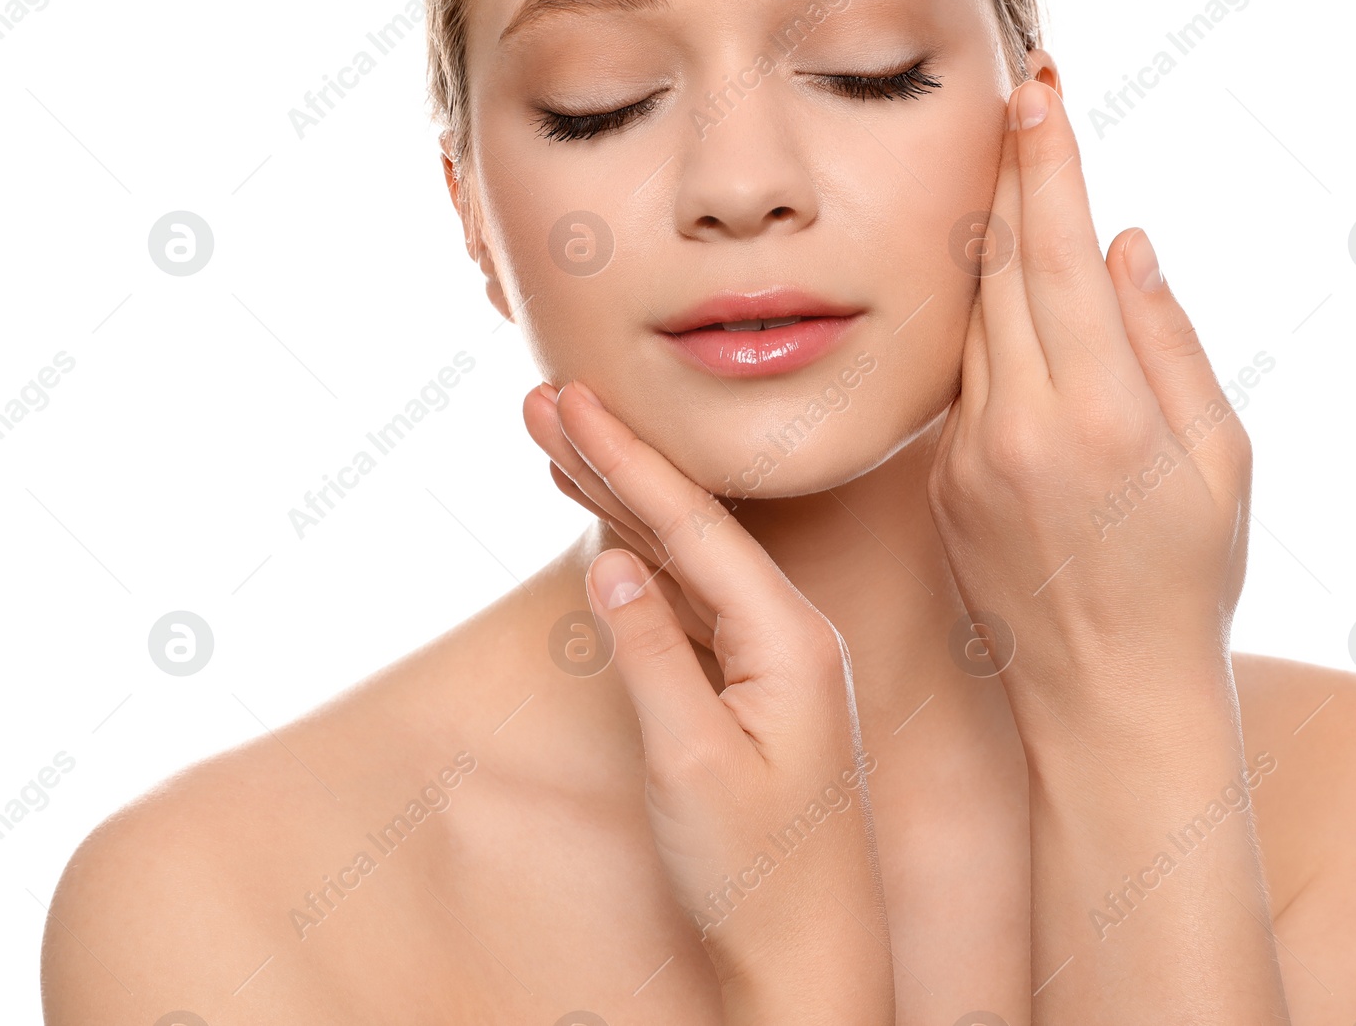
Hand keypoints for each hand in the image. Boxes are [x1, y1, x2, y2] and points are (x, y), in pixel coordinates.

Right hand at [534, 381, 894, 1023]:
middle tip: (546, 400)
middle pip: (689, 524)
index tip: (570, 399)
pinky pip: (687, 602)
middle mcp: (789, 632)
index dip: (627, 458)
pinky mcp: (750, 688)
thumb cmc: (759, 873)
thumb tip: (610, 564)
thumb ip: (650, 653)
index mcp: (789, 636)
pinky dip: (639, 560)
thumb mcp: (690, 762)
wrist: (809, 956)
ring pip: (684, 559)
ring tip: (557, 445)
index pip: (695, 524)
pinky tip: (607, 528)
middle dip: (615, 460)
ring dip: (621, 502)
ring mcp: (771, 659)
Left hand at [928, 75, 1252, 714]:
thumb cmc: (1186, 577)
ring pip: (971, 319)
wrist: (1105, 692)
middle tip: (1020, 107)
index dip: (1044, 164)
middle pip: (996, 268)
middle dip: (1009, 178)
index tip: (1038, 91)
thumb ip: (1168, 342)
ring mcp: (966, 455)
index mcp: (1100, 412)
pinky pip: (960, 378)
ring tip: (1014, 185)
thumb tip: (1123, 243)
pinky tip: (1009, 303)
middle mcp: (1018, 425)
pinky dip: (987, 329)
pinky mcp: (939, 481)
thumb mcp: (1221, 459)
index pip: (1056, 254)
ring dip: (989, 247)